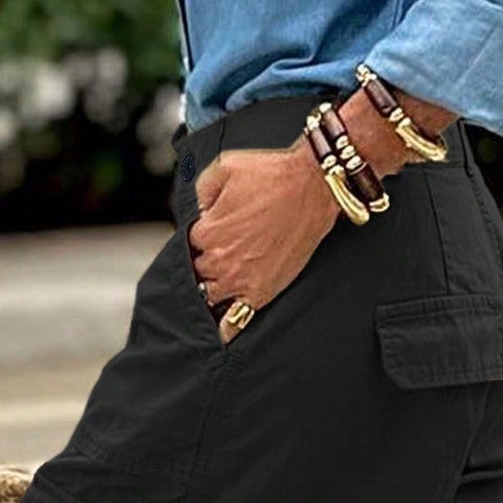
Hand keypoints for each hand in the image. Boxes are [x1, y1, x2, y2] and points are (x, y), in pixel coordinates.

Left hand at [187, 143, 339, 343]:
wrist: (312, 189)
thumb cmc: (272, 175)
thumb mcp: (224, 167)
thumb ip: (201, 190)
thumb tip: (199, 209)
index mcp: (206, 231)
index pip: (190, 244)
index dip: (205, 236)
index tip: (219, 230)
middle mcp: (219, 260)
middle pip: (199, 271)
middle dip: (209, 261)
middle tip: (230, 249)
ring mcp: (240, 280)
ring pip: (211, 295)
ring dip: (216, 288)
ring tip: (228, 278)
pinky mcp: (261, 293)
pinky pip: (236, 319)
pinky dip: (226, 328)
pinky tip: (220, 334)